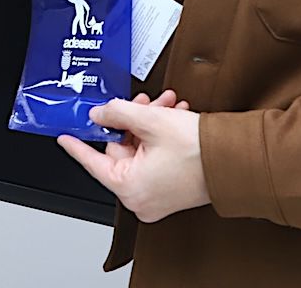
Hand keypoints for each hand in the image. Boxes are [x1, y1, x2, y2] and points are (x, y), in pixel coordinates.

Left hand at [59, 96, 209, 222]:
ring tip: (164, 105)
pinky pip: (153, 160)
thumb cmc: (199, 150)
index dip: (77, 145)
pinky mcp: (169, 192)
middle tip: (142, 102)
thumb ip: (117, 113)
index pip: (92, 162)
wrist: (236, 161)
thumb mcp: (150, 120)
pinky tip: (172, 117)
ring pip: (139, 151)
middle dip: (132, 121)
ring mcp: (155, 197)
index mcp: (129, 187)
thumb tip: (100, 114)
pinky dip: (159, 139)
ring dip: (149, 125)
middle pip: (121, 150)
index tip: (64, 137)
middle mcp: (140, 198)